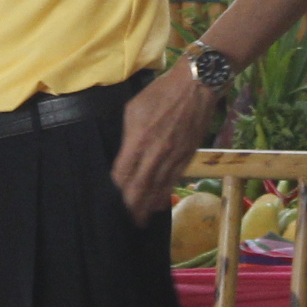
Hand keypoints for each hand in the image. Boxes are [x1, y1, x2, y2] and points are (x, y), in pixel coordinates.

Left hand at [111, 69, 221, 222]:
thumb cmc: (161, 92)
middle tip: (124, 221)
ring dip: (148, 206)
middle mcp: (156, 153)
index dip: (116, 189)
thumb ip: (128, 134)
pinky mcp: (187, 156)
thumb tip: (125, 152)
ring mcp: (174, 157)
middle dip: (132, 206)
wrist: (197, 86)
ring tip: (139, 220)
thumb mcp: (134, 108)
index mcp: (139, 140)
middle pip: (141, 187)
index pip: (123, 173)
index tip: (110, 200)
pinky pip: (174, 180)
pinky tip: (159, 204)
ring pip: (158, 188)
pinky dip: (165, 194)